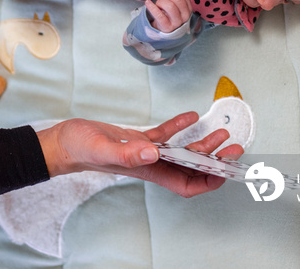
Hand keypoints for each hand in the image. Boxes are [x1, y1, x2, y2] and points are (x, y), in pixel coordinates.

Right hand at [36, 111, 242, 197]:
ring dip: (202, 143)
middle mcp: (151, 163)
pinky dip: (179, 125)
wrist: (65, 141)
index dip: (209, 181)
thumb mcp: (104, 149)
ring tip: (221, 133)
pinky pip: (165, 134)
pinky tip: (190, 115)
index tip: (227, 170)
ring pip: (182, 151)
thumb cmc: (81, 148)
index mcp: (147, 170)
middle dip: (215, 161)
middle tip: (234, 148)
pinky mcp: (138, 138)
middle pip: (191, 168)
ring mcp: (146, 151)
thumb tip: (155, 152)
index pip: (186, 184)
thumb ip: (128, 152)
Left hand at [145, 0, 191, 32]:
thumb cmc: (169, 15)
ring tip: (157, 3)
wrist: (164, 30)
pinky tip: (148, 3)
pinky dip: (152, 7)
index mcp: (188, 8)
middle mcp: (185, 16)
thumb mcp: (176, 6)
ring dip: (161, 1)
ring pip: (170, 6)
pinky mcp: (167, 27)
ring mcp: (177, 23)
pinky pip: (159, 16)